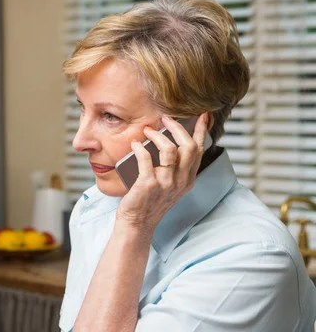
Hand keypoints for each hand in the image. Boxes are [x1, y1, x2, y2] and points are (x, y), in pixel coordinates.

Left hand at [116, 114, 208, 233]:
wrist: (137, 222)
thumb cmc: (149, 201)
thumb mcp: (169, 185)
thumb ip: (173, 167)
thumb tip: (168, 141)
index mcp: (188, 179)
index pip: (199, 150)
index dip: (201, 131)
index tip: (202, 116)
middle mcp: (180, 181)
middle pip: (189, 146)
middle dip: (178, 128)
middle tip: (166, 119)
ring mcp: (165, 183)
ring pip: (170, 150)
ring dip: (158, 136)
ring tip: (148, 130)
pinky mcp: (148, 184)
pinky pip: (146, 159)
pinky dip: (140, 148)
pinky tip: (135, 144)